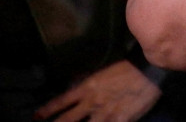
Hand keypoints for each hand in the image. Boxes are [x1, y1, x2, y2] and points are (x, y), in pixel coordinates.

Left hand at [34, 60, 160, 120]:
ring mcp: (105, 114)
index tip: (37, 118)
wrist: (148, 71)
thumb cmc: (126, 69)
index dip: (47, 111)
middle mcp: (92, 103)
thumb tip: (74, 83)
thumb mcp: (102, 72)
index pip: (61, 101)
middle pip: (67, 120)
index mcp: (87, 88)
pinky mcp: (120, 120)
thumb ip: (87, 80)